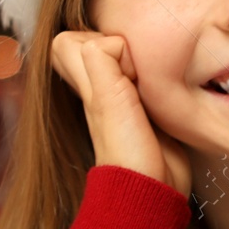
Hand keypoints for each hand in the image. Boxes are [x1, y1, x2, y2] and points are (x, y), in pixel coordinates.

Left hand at [51, 31, 190, 197]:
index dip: (94, 40)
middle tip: (134, 65)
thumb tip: (112, 41)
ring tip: (149, 79)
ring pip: (121, 59)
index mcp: (87, 84)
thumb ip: (103, 61)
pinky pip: (145, 77)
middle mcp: (100, 89)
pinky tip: (161, 94)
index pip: (66, 41)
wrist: (153, 188)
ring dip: (139, 60)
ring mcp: (124, 99)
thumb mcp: (109, 99)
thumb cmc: (128, 151)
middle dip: (116, 43)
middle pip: (92, 44)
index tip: (119, 62)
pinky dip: (155, 77)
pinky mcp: (148, 109)